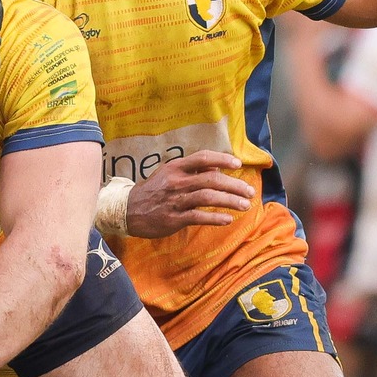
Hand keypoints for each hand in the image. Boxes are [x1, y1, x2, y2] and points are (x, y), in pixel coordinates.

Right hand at [125, 151, 251, 237]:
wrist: (127, 211)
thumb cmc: (152, 191)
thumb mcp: (169, 175)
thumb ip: (192, 171)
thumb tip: (217, 170)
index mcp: (175, 168)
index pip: (202, 158)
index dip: (222, 159)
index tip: (238, 164)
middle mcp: (176, 182)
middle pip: (211, 179)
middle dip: (234, 185)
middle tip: (249, 192)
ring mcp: (175, 200)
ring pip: (208, 197)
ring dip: (230, 201)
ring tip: (245, 205)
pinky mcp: (174, 218)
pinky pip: (199, 217)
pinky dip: (215, 218)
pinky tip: (228, 219)